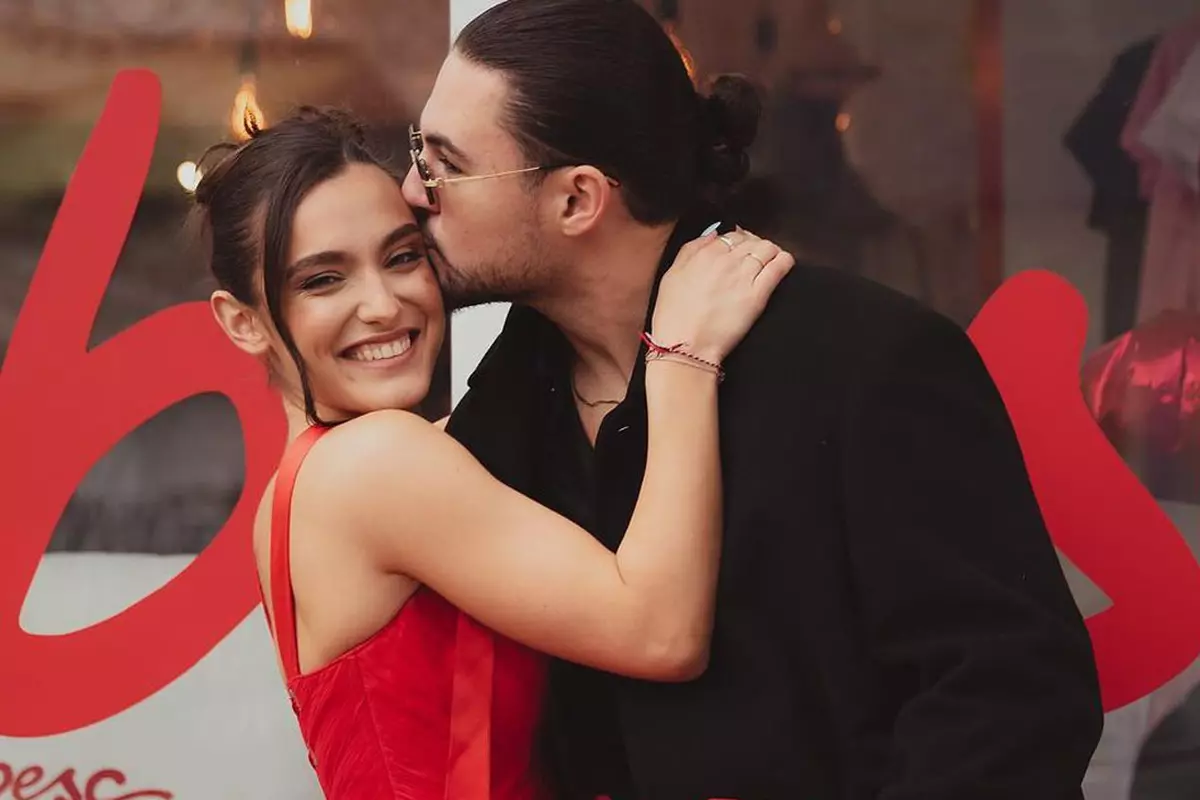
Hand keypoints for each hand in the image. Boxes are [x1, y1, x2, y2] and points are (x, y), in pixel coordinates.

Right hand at [651, 227, 793, 363]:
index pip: (731, 235)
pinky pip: (779, 267)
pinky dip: (784, 261)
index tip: (739, 250)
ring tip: (769, 261)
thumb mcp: (672, 274)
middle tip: (754, 257)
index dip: (738, 241)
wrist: (686, 345)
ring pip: (767, 248)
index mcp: (705, 253)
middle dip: (754, 246)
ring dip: (771, 252)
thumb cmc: (675, 316)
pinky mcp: (758, 294)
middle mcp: (726, 260)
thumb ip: (691, 249)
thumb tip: (710, 235)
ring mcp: (744, 275)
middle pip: (751, 240)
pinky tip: (783, 264)